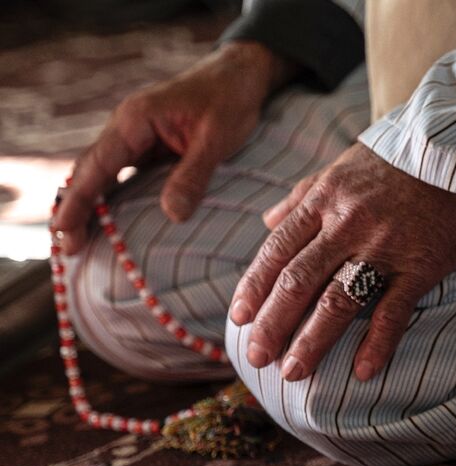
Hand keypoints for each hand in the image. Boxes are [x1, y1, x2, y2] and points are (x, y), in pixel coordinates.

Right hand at [54, 41, 291, 253]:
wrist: (241, 76)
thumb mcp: (216, 139)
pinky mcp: (151, 148)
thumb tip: (172, 215)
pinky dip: (115, 199)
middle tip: (68, 248)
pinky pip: (126, 177)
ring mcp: (137, 139)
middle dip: (77, 210)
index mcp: (134, 120)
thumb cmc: (228, 100)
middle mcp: (127, 128)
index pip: (98, 165)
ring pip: (106, 176)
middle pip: (92, 173)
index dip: (79, 200)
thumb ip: (192, 175)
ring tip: (80, 243)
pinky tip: (113, 225)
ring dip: (93, 207)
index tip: (62, 229)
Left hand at [230, 143, 455, 380]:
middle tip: (255, 357)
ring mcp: (385, 245)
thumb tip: (266, 221)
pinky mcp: (422, 263)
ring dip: (312, 341)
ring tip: (293, 373)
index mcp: (326, 198)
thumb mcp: (343, 166)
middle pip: (299, 280)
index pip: (279, 249)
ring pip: (338, 300)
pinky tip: (362, 372)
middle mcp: (348, 223)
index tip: (238, 318)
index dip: (255, 286)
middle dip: (273, 322)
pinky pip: (395, 309)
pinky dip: (378, 343)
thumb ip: (302, 195)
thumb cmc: (399, 160)